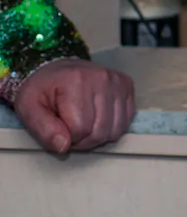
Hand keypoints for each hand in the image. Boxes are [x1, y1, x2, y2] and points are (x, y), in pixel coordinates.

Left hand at [11, 58, 134, 153]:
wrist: (56, 69)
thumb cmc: (42, 89)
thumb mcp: (29, 109)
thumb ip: (43, 130)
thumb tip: (63, 147)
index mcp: (76, 81)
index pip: (80, 129)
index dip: (66, 138)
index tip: (58, 131)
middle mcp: (102, 78)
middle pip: (100, 131)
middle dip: (83, 140)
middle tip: (69, 131)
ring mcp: (118, 81)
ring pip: (115, 129)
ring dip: (98, 136)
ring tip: (84, 126)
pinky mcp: (127, 85)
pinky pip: (126, 121)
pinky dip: (112, 128)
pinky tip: (98, 120)